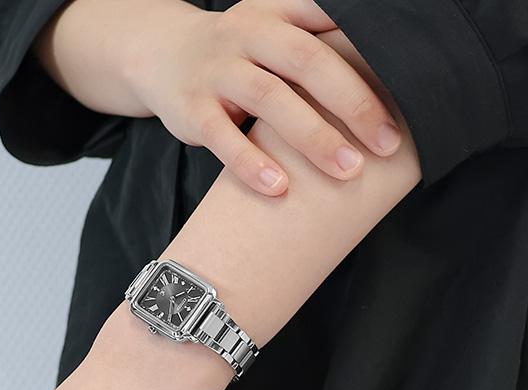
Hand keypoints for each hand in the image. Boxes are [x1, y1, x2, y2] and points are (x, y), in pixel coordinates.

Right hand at [123, 0, 401, 194]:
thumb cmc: (236, 54)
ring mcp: (217, 70)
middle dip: (353, 103)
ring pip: (270, 99)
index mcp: (278, 12)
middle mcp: (248, 33)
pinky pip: (224, 138)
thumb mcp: (273, 32)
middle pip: (308, 62)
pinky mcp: (192, 109)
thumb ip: (316, 45)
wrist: (162, 54)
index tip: (410, 94)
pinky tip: (279, 188)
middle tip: (388, 144)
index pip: (331, 27)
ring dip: (312, 137)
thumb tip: (383, 82)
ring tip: (347, 171)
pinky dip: (251, 163)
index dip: (372, 58)